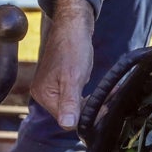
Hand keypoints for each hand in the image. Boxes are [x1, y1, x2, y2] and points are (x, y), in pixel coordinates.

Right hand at [31, 0, 96, 129]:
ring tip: (108, 93)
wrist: (73, 26)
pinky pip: (75, 97)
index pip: (65, 119)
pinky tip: (100, 91)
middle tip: (107, 99)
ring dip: (91, 103)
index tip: (102, 108)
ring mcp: (52, 88)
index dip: (85, 116)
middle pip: (70, 114)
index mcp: (44, 95)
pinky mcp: (60, 83)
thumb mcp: (73, 78)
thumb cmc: (72, 47)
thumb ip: (70, 103)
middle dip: (89, 109)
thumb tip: (68, 125)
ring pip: (74, 106)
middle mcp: (44, 94)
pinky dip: (88, 96)